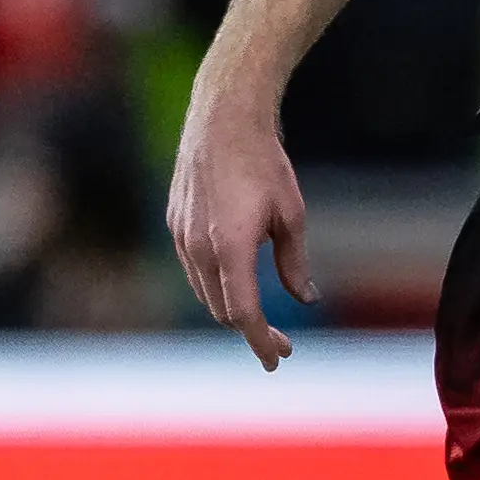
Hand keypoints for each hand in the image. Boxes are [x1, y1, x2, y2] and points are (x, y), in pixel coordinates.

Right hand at [167, 91, 317, 369]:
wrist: (223, 121)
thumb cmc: (265, 164)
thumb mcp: (292, 214)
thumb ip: (294, 262)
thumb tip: (305, 298)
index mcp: (230, 249)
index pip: (243, 313)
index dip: (261, 341)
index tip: (279, 359)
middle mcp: (199, 249)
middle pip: (223, 310)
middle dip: (251, 331)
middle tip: (282, 343)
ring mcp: (181, 238)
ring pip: (205, 293)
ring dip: (231, 310)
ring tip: (261, 320)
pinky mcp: (174, 225)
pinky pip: (194, 270)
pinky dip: (215, 286)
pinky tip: (236, 283)